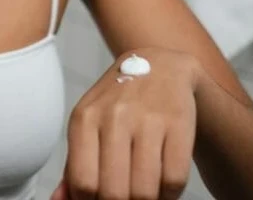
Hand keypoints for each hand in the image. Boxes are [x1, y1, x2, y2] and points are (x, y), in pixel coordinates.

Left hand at [51, 49, 201, 199]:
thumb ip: (74, 165)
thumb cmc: (118, 104)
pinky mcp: (178, 122)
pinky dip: (169, 195)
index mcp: (84, 118)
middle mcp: (114, 116)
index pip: (83, 183)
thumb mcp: (89, 125)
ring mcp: (147, 118)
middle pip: (114, 192)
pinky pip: (174, 179)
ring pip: (145, 191)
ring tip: (145, 197)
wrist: (161, 66)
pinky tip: (164, 187)